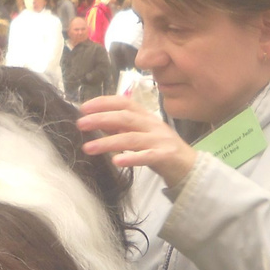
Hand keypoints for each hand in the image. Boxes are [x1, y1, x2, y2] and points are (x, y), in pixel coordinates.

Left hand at [78, 94, 197, 187]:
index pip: (124, 103)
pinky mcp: (165, 156)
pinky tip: (116, 161)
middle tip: (81, 124)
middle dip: (101, 119)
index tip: (84, 107)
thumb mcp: (140, 134)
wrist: (188, 167)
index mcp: (146, 116)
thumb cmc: (160, 149)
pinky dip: (131, 158)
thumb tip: (98, 121)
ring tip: (88, 148)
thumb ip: (121, 128)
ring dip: (108, 142)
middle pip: (125, 118)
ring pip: (131, 138)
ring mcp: (159, 139)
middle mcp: (152, 124)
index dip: (104, 102)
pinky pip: (146, 156)